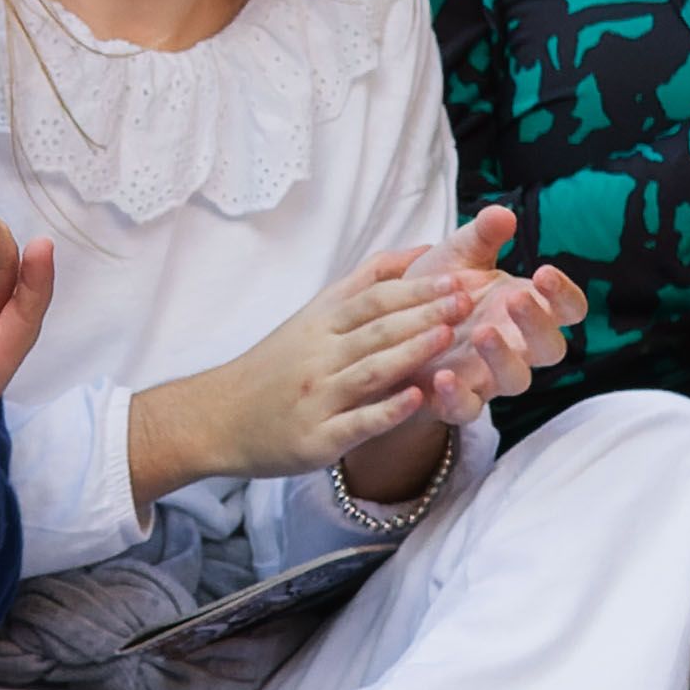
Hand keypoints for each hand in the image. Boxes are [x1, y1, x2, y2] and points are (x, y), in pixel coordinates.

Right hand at [137, 251, 462, 493]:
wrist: (219, 417)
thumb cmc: (277, 365)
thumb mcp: (313, 316)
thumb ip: (366, 283)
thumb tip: (420, 250)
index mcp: (321, 324)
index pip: (373, 299)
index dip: (417, 287)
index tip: (459, 277)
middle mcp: (319, 356)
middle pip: (376, 329)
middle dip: (425, 312)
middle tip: (469, 298)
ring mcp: (318, 398)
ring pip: (369, 371)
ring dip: (410, 353)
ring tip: (448, 336)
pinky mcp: (316, 439)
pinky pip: (356, 423)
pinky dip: (387, 410)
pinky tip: (417, 400)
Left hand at [398, 205, 584, 424]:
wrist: (390, 331)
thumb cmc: (435, 293)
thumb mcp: (455, 258)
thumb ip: (480, 238)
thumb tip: (502, 213)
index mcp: (523, 308)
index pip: (566, 308)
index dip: (565, 295)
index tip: (544, 272)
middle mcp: (514, 345)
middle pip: (551, 348)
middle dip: (538, 324)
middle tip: (515, 299)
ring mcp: (487, 376)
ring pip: (516, 380)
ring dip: (503, 358)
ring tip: (482, 332)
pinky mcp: (455, 400)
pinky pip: (468, 409)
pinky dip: (459, 397)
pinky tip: (441, 376)